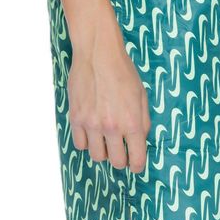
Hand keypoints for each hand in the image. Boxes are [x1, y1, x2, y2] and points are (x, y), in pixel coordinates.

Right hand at [67, 17, 150, 172]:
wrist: (98, 54)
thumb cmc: (123, 73)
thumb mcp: (142, 97)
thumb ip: (143, 123)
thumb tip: (140, 143)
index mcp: (132, 123)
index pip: (136, 159)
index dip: (137, 166)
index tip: (136, 166)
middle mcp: (112, 127)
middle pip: (116, 162)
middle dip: (121, 160)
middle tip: (121, 152)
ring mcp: (92, 124)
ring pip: (96, 156)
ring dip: (102, 151)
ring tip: (105, 140)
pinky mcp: (76, 118)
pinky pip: (80, 144)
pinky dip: (86, 142)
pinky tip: (91, 132)